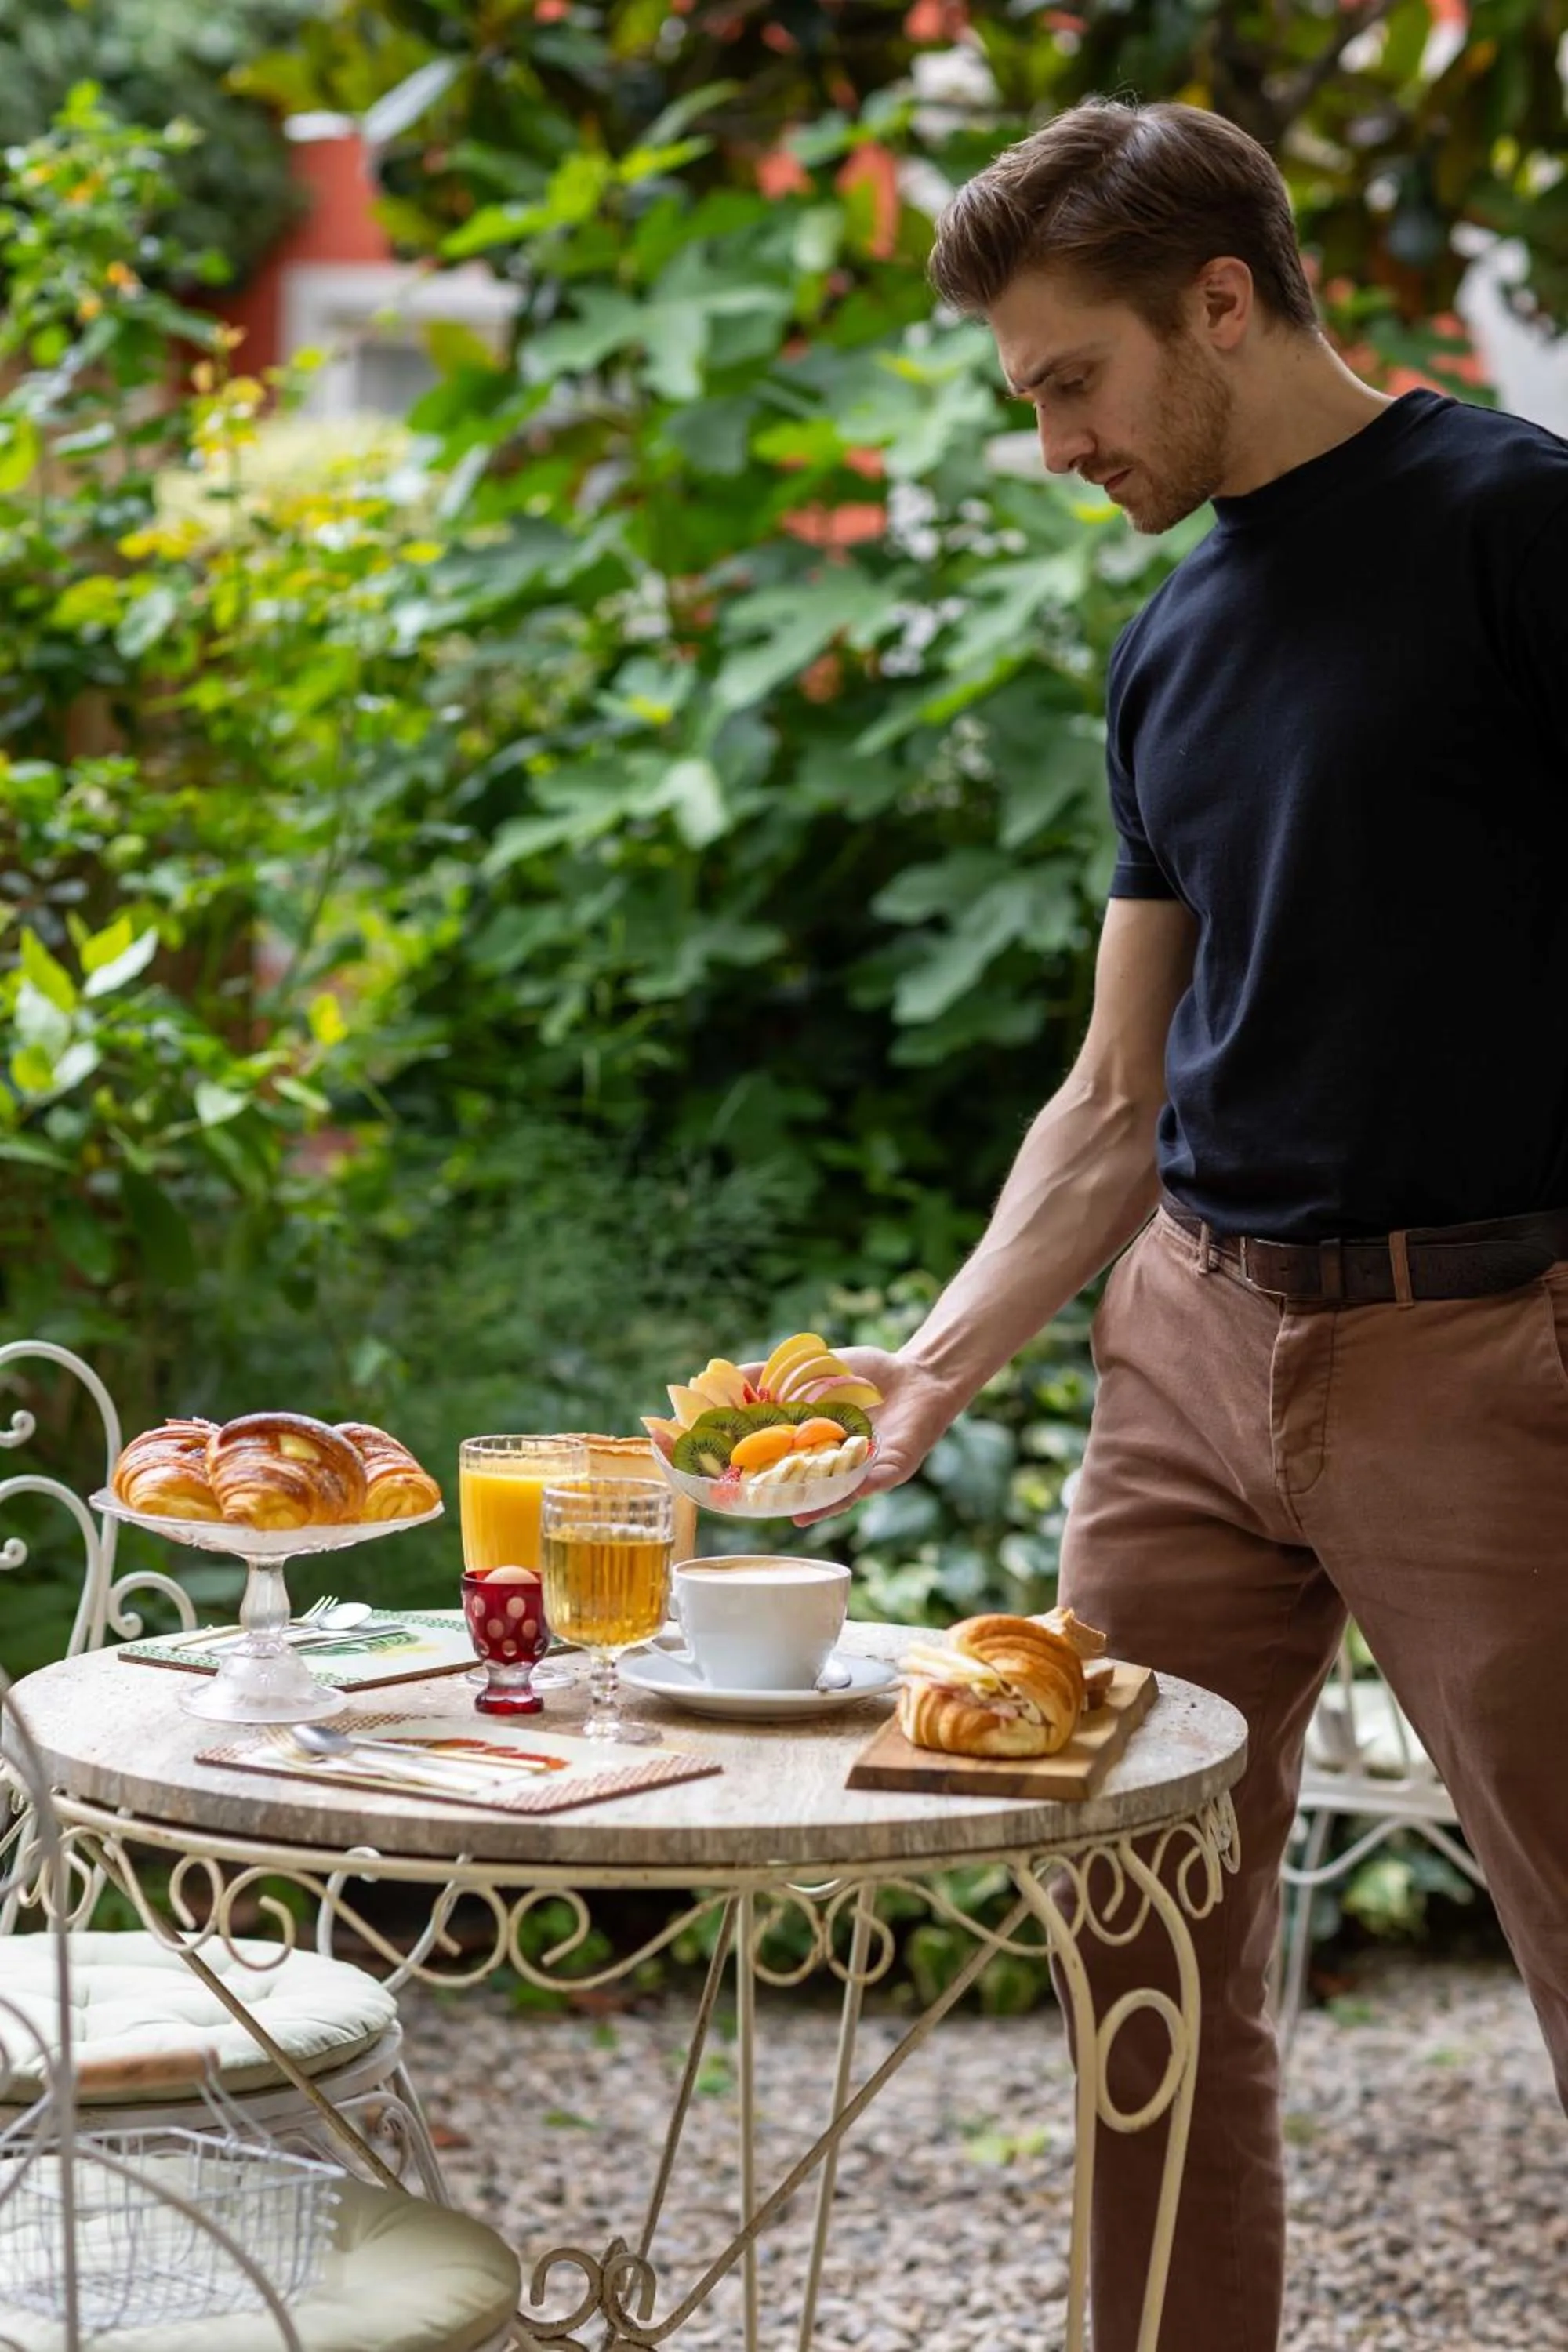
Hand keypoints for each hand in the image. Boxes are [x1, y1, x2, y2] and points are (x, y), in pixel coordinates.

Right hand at [743, 1346, 957, 1527]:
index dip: (754, 1471)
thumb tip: (725, 1372)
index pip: (777, 1463)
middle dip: (783, 1495)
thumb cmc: (864, 1375)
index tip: (726, 1479)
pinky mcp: (894, 1469)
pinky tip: (853, 1487)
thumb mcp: (810, 1370)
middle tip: (758, 1504)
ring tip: (799, 1513)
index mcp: (810, 1446)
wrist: (917, 1374)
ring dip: (821, 1502)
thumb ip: (770, 1375)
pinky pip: (878, 1480)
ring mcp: (863, 1471)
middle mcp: (834, 1466)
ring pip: (840, 1493)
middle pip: (805, 1487)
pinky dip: (865, 1483)